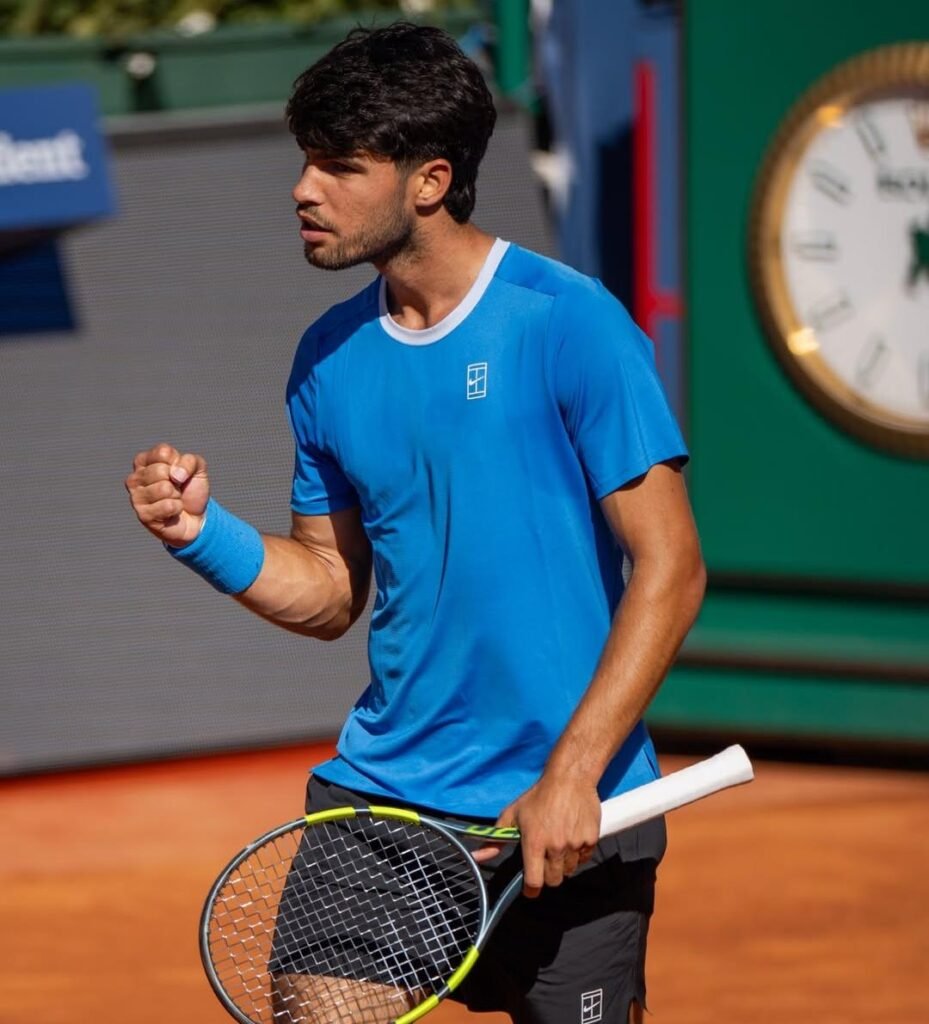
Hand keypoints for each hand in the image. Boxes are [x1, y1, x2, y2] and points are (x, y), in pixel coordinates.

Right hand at [124, 443, 209, 546]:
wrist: (195, 518)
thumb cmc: (190, 490)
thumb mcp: (197, 469)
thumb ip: (189, 461)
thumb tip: (175, 474)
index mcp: (144, 461)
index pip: (162, 452)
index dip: (179, 463)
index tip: (179, 472)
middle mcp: (135, 477)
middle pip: (160, 471)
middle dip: (177, 482)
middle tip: (176, 489)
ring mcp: (136, 497)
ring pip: (163, 488)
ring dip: (176, 496)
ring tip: (173, 499)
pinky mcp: (143, 514)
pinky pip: (167, 506)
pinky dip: (176, 508)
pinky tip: (171, 511)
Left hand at [473, 773, 600, 897]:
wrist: (570, 779)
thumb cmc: (538, 796)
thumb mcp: (512, 814)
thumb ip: (495, 839)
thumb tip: (477, 858)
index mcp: (534, 843)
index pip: (534, 881)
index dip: (531, 890)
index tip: (530, 890)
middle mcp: (555, 847)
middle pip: (553, 880)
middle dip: (547, 876)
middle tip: (544, 862)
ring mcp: (575, 844)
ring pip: (569, 870)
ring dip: (563, 865)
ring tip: (558, 847)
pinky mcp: (590, 840)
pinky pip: (584, 858)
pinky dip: (578, 854)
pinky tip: (571, 839)